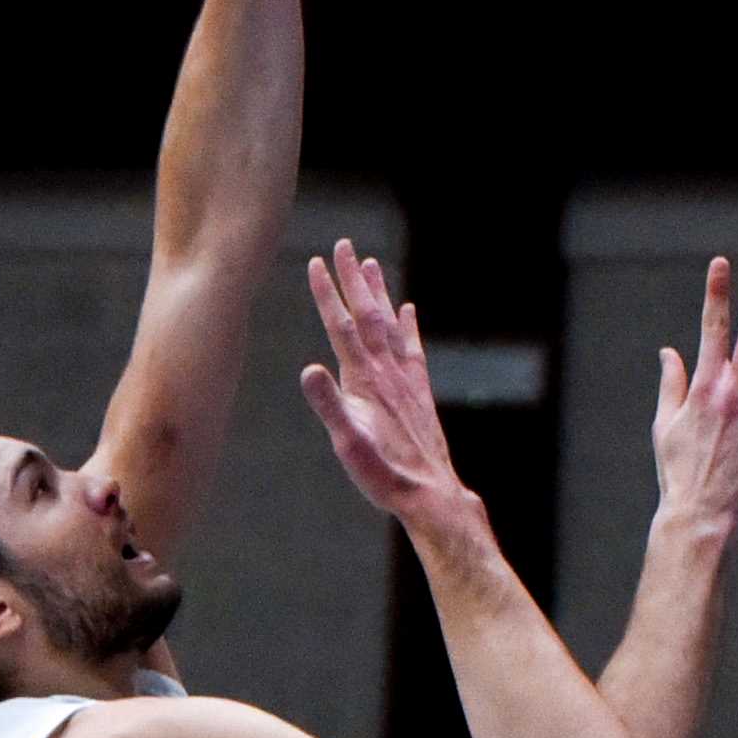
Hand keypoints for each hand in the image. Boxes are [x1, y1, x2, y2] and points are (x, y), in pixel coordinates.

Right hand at [299, 241, 467, 523]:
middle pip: (367, 315)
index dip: (326, 294)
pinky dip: (408, 325)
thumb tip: (308, 369)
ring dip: (378, 294)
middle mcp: (388, 371)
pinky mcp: (420, 391)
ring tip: (371, 264)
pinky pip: (413, 348)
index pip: (341, 326)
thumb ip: (329, 405)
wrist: (429, 492)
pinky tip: (407, 310)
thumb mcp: (347, 443)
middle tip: (344, 245)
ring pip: (390, 325)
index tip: (315, 262)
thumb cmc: (383, 473)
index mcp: (365, 379)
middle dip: (353, 279)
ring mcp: (406, 379)